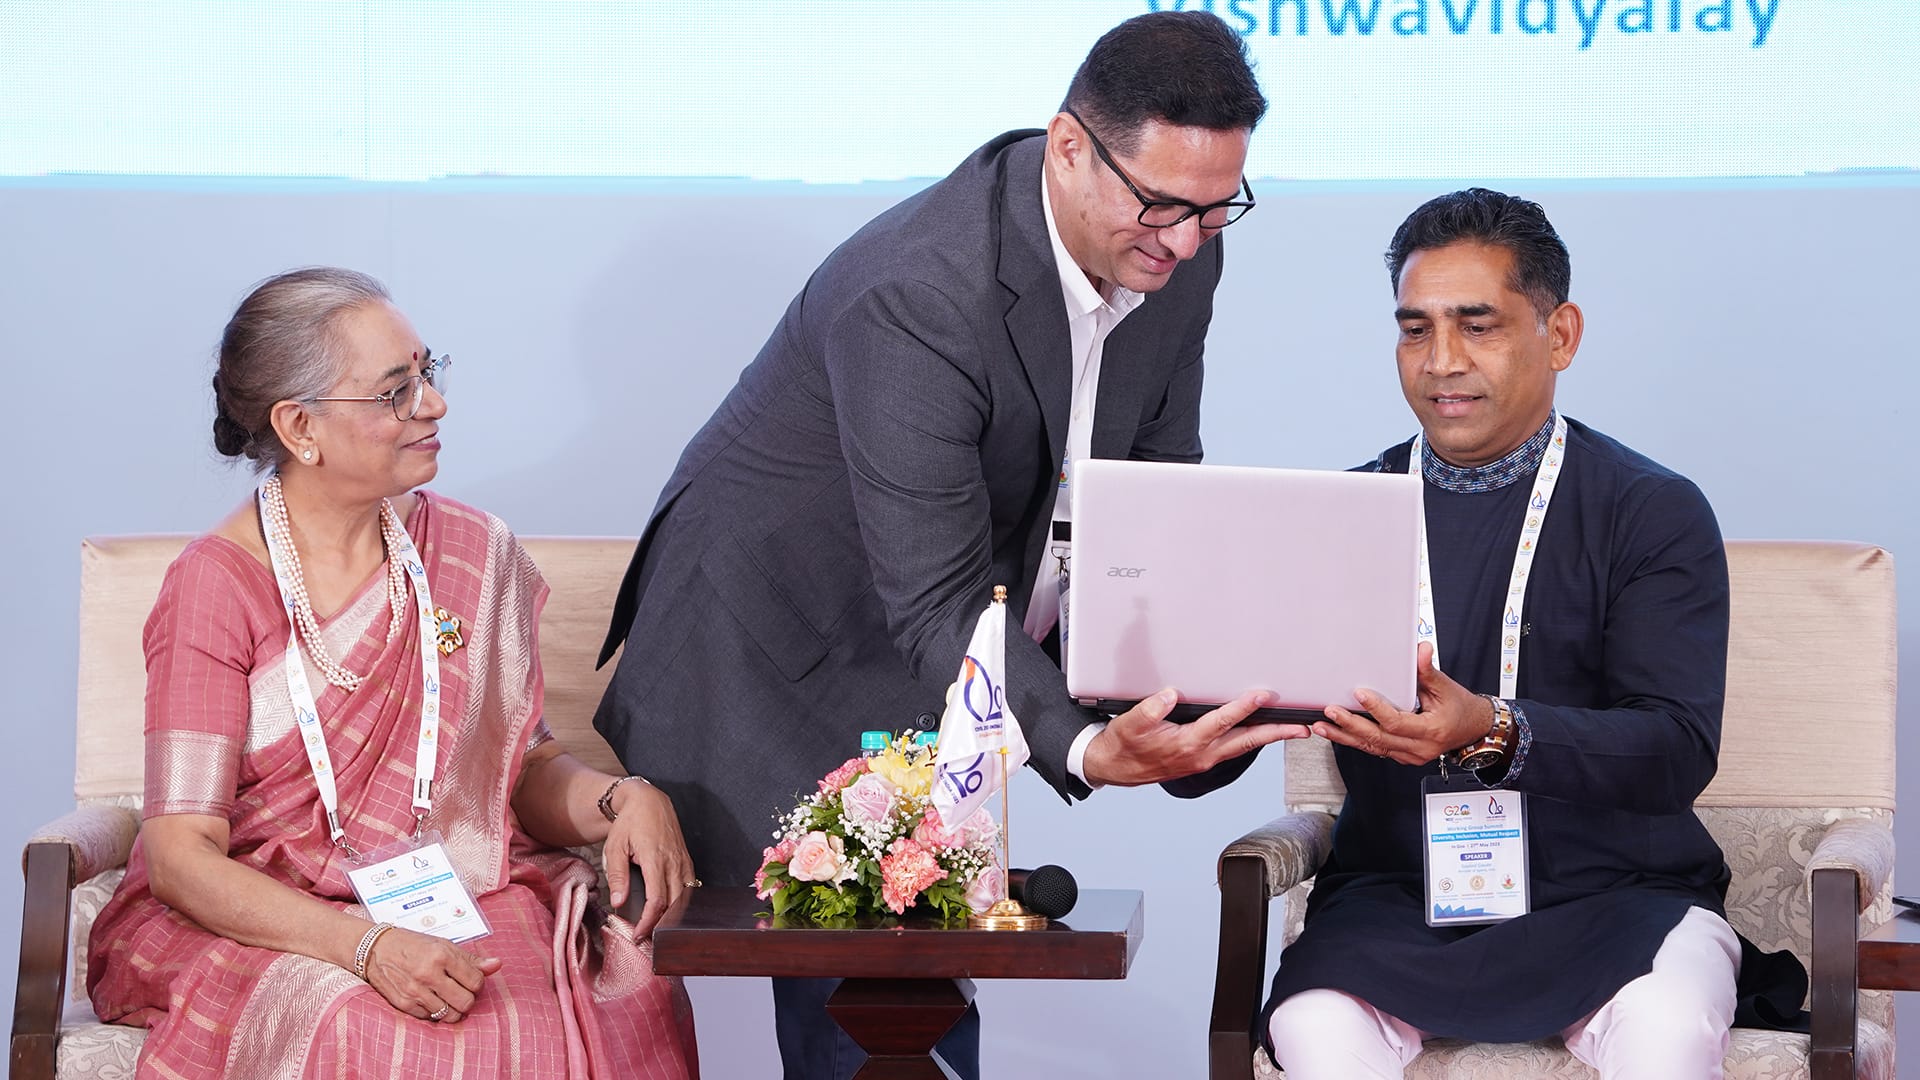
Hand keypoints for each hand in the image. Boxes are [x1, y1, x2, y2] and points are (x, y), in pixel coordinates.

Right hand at [362, 927, 501, 1023]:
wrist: (375, 949)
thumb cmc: (412, 944)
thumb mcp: (443, 945)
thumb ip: (470, 959)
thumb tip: (497, 965)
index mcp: (442, 955)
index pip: (476, 981)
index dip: (477, 983)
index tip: (470, 980)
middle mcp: (428, 974)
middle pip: (465, 1002)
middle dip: (468, 999)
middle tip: (461, 991)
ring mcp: (415, 991)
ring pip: (450, 1014)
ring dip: (452, 1008)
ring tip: (447, 997)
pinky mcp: (403, 1004)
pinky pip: (430, 1018)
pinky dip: (434, 1012)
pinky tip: (431, 1000)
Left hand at [603, 780, 695, 939]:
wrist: (648, 801)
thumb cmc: (630, 822)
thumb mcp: (615, 846)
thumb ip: (617, 874)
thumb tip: (618, 901)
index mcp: (655, 859)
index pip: (657, 901)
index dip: (648, 922)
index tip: (638, 934)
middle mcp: (674, 862)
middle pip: (674, 904)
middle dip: (660, 925)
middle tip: (644, 937)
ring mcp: (683, 861)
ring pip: (685, 898)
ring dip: (672, 916)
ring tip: (656, 928)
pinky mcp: (687, 860)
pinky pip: (689, 887)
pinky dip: (681, 903)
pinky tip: (670, 910)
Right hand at [1080, 688, 1308, 786]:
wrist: (1115, 768)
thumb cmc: (1124, 745)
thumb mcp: (1130, 724)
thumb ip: (1151, 709)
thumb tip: (1170, 695)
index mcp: (1187, 744)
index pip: (1222, 722)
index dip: (1243, 708)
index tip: (1262, 696)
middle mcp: (1201, 755)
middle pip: (1246, 741)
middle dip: (1276, 733)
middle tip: (1303, 727)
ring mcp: (1204, 759)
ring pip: (1243, 746)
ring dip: (1270, 737)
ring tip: (1294, 729)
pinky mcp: (1202, 759)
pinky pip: (1233, 748)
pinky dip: (1252, 739)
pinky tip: (1261, 731)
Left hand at [1313, 642, 1493, 765]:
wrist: (1473, 729)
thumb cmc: (1461, 709)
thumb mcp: (1446, 687)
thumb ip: (1428, 671)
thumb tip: (1420, 650)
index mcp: (1431, 730)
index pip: (1397, 722)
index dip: (1376, 709)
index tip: (1359, 694)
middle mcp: (1419, 748)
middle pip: (1379, 739)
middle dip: (1351, 726)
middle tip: (1330, 713)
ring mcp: (1410, 755)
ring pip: (1373, 748)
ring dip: (1346, 737)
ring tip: (1323, 726)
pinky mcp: (1402, 756)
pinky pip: (1376, 749)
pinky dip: (1356, 740)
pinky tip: (1338, 732)